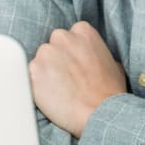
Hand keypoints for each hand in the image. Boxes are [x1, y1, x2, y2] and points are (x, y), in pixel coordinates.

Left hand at [28, 21, 126, 138]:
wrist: (98, 114)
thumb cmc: (109, 93)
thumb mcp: (113, 64)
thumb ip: (96, 53)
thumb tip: (92, 57)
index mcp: (82, 31)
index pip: (69, 36)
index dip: (71, 53)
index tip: (74, 66)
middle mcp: (62, 37)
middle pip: (52, 45)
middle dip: (56, 60)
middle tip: (66, 79)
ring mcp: (46, 52)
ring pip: (40, 60)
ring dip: (46, 73)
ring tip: (60, 90)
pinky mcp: (33, 70)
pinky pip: (31, 75)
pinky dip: (37, 85)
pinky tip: (51, 96)